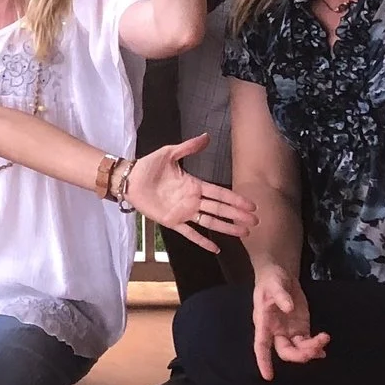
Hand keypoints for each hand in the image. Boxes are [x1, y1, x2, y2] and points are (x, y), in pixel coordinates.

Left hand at [123, 135, 255, 252]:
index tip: (251, 205)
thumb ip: (188, 147)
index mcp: (194, 185)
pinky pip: (190, 233)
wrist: (129, 179)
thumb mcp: (169, 153)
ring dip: (226, 227)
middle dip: (237, 215)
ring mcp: (184, 212)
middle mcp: (193, 200)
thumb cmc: (148, 166)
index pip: (219, 193)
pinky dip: (202, 242)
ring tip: (243, 233)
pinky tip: (215, 249)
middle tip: (255, 222)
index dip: (235, 199)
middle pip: (219, 209)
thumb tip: (207, 136)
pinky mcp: (172, 222)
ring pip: (210, 222)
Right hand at [250, 263, 326, 380]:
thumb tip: (288, 308)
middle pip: (285, 351)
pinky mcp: (300, 328)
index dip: (263, 360)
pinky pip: (307, 343)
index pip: (261, 345)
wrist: (280, 276)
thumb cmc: (272, 280)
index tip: (268, 376)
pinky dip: (316, 347)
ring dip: (311, 349)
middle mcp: (275, 331)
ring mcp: (288, 331)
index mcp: (264, 322)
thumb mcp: (274, 284)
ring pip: (298, 350)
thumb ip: (281, 295)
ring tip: (324, 338)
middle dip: (300, 354)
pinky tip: (323, 344)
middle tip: (315, 348)